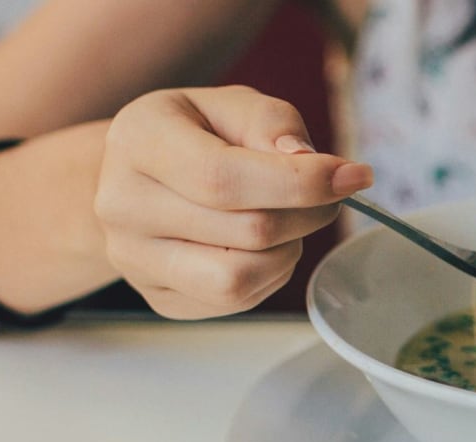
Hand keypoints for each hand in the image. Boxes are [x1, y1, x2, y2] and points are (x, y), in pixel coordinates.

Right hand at [95, 85, 372, 318]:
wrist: (137, 176)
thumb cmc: (194, 135)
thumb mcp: (231, 104)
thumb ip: (271, 123)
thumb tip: (308, 161)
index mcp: (139, 141)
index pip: (224, 178)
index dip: (300, 183)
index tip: (352, 176)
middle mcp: (124, 205)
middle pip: (247, 231)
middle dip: (308, 214)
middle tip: (327, 195)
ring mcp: (135, 259)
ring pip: (240, 279)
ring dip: (288, 250)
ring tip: (288, 221)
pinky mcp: (159, 297)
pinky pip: (235, 302)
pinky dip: (269, 276)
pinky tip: (264, 247)